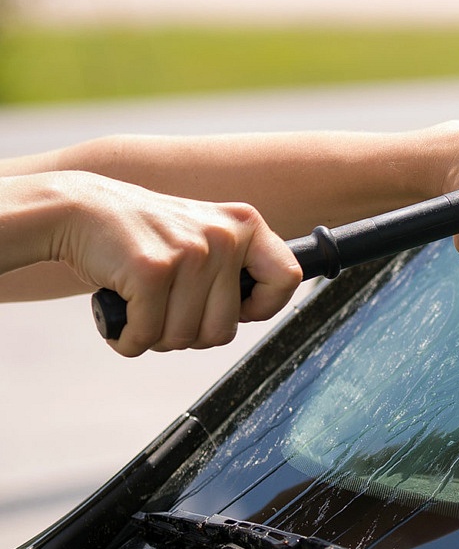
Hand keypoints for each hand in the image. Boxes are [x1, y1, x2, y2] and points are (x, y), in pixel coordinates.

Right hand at [52, 172, 302, 355]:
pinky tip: (120, 315)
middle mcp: (224, 236)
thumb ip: (234, 266)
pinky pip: (147, 335)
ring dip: (156, 337)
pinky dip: (128, 339)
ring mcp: (189, 252)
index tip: (236, 310)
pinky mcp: (151, 270)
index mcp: (245, 225)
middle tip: (166, 312)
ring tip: (142, 307)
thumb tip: (257, 311)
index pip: (287, 278)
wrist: (81, 209)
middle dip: (190, 335)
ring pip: (184, 337)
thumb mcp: (204, 234)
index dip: (262, 308)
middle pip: (224, 329)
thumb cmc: (145, 234)